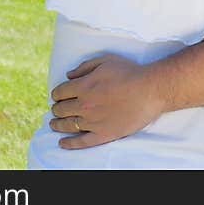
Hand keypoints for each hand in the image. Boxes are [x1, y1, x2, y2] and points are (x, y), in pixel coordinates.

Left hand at [48, 54, 166, 148]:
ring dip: (57, 125)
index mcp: (83, 86)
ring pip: (68, 125)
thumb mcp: (105, 61)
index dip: (56, 93)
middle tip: (56, 109)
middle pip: (61, 109)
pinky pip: (82, 142)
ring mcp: (93, 122)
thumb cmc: (129, 72)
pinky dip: (70, 144)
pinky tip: (62, 143)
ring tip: (53, 124)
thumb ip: (84, 67)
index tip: (57, 96)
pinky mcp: (104, 134)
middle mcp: (85, 105)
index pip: (60, 92)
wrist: (150, 90)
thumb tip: (68, 76)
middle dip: (56, 108)